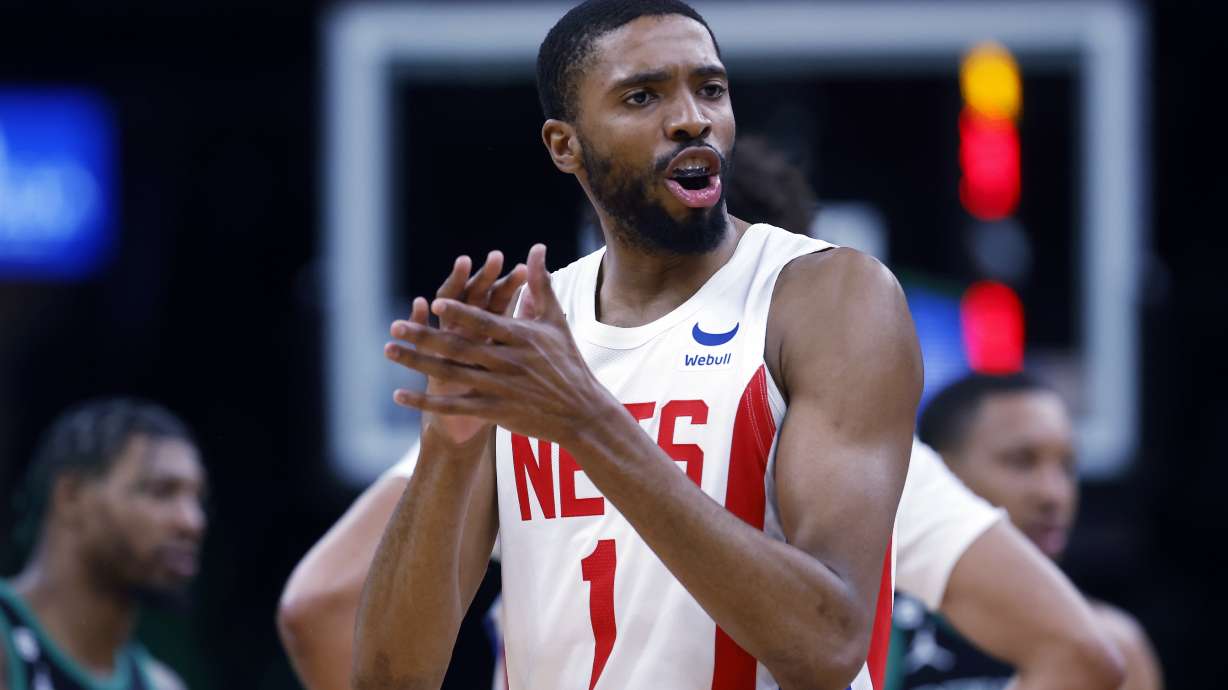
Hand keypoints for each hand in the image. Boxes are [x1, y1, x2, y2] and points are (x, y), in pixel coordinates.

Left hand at [384, 244, 619, 445]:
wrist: (582, 413)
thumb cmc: (568, 362)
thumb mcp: (555, 321)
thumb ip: (541, 284)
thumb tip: (536, 248)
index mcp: (522, 337)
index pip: (485, 322)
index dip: (460, 313)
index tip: (434, 303)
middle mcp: (509, 362)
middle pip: (460, 348)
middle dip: (425, 336)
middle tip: (395, 326)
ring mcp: (500, 388)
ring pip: (451, 374)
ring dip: (417, 363)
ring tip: (389, 351)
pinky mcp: (495, 411)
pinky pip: (454, 406)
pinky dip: (426, 401)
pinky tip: (399, 395)